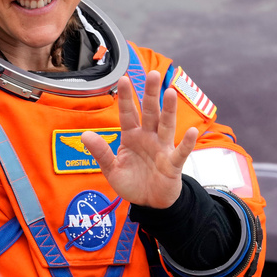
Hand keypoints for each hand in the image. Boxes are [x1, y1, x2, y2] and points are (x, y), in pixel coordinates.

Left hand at [81, 71, 197, 208]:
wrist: (149, 203)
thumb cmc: (132, 182)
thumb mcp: (111, 169)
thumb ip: (100, 152)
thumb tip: (84, 135)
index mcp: (131, 136)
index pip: (128, 113)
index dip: (125, 97)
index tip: (123, 78)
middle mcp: (148, 137)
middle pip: (150, 112)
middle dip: (151, 94)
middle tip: (153, 73)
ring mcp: (162, 149)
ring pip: (166, 125)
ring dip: (169, 110)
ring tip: (171, 93)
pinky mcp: (173, 164)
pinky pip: (181, 152)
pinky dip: (187, 143)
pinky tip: (192, 131)